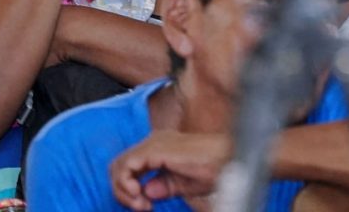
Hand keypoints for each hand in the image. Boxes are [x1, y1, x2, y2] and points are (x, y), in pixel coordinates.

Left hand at [110, 130, 230, 210]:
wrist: (229, 158)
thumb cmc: (216, 168)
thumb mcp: (184, 184)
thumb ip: (164, 186)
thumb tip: (147, 192)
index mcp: (160, 147)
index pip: (130, 167)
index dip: (129, 190)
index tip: (145, 207)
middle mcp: (155, 142)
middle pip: (120, 165)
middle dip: (122, 191)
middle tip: (140, 207)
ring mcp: (154, 143)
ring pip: (118, 165)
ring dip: (123, 189)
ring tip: (140, 204)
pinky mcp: (155, 148)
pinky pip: (126, 166)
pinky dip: (126, 183)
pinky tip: (139, 196)